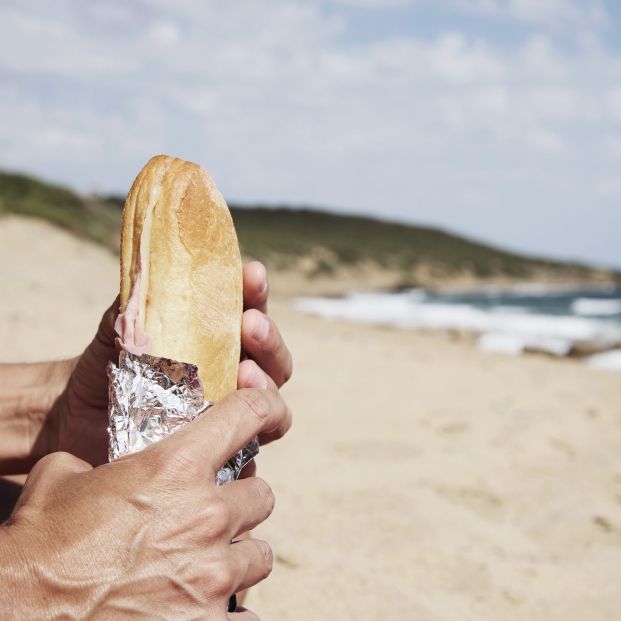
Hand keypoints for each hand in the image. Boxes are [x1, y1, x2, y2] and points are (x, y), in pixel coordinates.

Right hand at [1, 386, 290, 618]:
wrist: (17, 613)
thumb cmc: (38, 545)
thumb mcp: (64, 478)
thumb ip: (100, 460)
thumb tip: (99, 463)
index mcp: (176, 467)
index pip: (248, 415)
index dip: (265, 409)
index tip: (268, 414)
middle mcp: (205, 516)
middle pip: (262, 495)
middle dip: (240, 503)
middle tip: (213, 516)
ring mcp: (212, 575)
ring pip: (260, 553)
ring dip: (238, 555)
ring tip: (205, 564)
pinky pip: (247, 614)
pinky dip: (231, 611)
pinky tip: (201, 607)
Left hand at [50, 262, 291, 465]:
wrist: (79, 417)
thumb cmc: (105, 363)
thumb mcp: (120, 325)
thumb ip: (141, 301)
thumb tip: (155, 270)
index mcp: (217, 336)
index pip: (249, 309)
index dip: (255, 292)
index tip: (253, 274)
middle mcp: (231, 371)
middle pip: (272, 355)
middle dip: (269, 338)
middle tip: (251, 324)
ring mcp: (229, 410)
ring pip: (270, 396)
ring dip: (266, 381)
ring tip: (246, 372)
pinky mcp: (223, 448)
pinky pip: (253, 444)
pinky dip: (258, 432)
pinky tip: (246, 423)